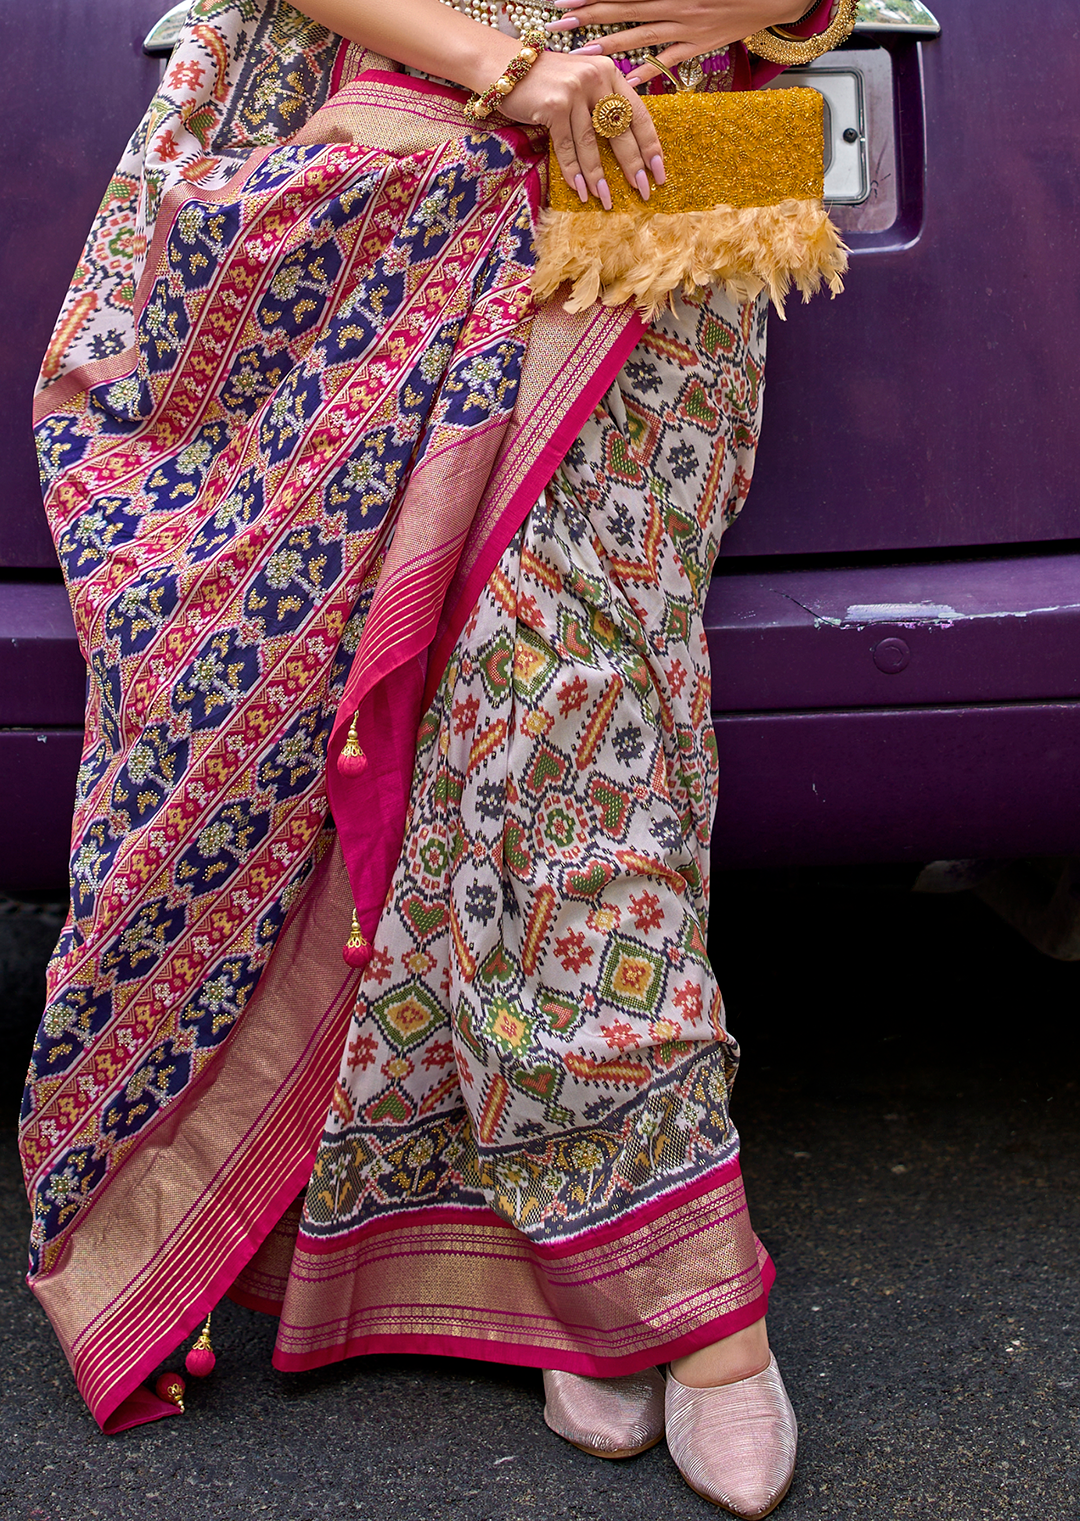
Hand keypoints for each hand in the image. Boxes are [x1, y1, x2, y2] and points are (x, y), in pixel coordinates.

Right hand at [498, 50, 664, 209]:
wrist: (504, 66)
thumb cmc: (546, 82)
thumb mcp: (581, 84)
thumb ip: (602, 104)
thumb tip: (626, 144)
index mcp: (609, 73)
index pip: (638, 113)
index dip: (650, 145)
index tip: (659, 171)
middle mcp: (596, 78)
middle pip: (620, 130)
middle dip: (632, 165)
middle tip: (643, 192)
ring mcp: (574, 90)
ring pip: (591, 143)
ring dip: (598, 177)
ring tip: (606, 200)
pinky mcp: (554, 105)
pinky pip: (566, 147)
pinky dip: (573, 171)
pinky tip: (580, 191)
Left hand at [545, 0, 813, 85]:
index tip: (564, 0)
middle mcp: (673, 3)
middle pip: (622, 10)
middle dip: (587, 17)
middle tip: (558, 23)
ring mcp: (685, 27)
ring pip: (639, 36)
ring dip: (608, 46)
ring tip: (582, 54)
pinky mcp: (698, 46)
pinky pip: (668, 61)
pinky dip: (647, 73)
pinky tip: (626, 83)